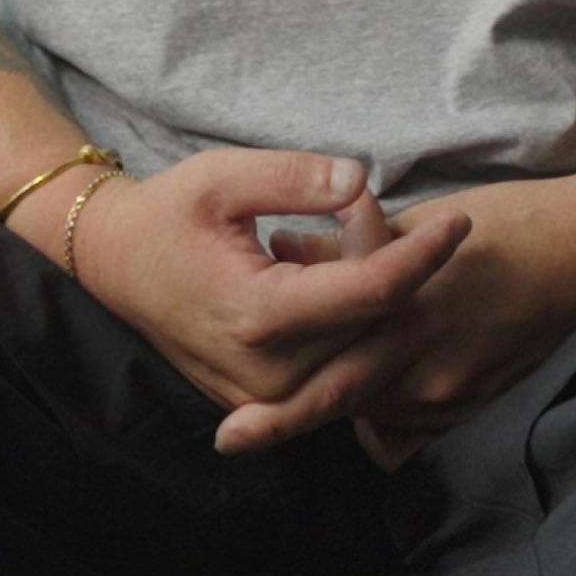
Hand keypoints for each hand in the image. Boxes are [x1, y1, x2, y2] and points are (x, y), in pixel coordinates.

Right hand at [56, 148, 470, 446]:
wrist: (116, 263)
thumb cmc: (170, 213)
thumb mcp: (223, 175)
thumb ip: (295, 177)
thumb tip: (362, 182)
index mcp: (258, 315)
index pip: (371, 293)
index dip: (423, 257)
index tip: (459, 221)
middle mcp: (268, 371)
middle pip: (375, 328)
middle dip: (400, 270)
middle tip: (390, 217)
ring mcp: (266, 395)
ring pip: (362, 355)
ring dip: (377, 300)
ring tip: (351, 242)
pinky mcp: (267, 400)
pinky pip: (337, 368)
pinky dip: (354, 324)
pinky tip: (337, 276)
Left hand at [221, 168, 575, 466]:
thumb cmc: (509, 221)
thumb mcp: (418, 222)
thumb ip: (351, 246)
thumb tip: (288, 249)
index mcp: (407, 313)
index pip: (328, 374)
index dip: (277, 408)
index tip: (228, 431)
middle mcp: (429, 365)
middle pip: (345, 406)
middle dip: (288, 421)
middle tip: (232, 437)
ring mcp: (458, 389)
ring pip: (381, 412)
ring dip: (346, 401)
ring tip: (299, 391)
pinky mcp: (482, 398)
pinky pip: (421, 418)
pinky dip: (392, 406)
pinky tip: (377, 384)